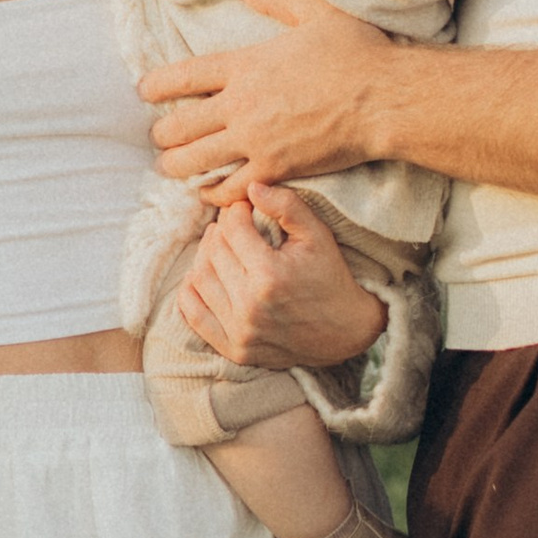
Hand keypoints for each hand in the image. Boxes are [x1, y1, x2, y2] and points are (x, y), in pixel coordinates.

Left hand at [141, 0, 396, 187]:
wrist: (386, 99)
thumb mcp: (314, 11)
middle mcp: (242, 104)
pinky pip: (229, 189)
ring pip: (195, 161)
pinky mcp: (275, 170)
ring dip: (176, 166)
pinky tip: (206, 193)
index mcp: (246, 65)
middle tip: (159, 137)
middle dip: (162, 134)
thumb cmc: (357, 53)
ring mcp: (255, 141)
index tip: (144, 92)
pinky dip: (212, 193)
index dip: (156, 86)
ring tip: (171, 168)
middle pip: (180, 125)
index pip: (183, 77)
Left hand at [177, 185, 385, 369]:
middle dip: (220, 231)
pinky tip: (206, 275)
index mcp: (270, 276)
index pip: (232, 229)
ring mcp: (240, 333)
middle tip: (233, 226)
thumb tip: (250, 187)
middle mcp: (250, 307)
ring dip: (205, 256)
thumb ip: (286, 205)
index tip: (245, 210)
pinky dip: (191, 291)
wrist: (346, 331)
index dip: (236, 212)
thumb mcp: (318, 234)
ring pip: (198, 279)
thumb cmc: (331, 277)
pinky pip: (194, 315)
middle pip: (212, 252)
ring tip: (221, 248)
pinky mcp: (234, 350)